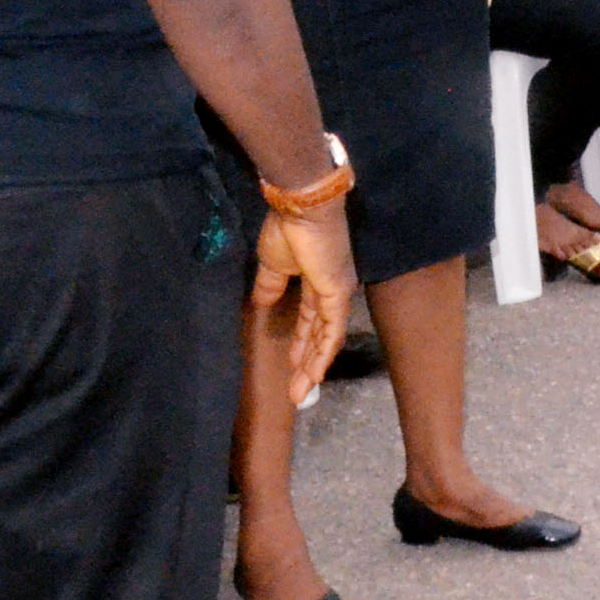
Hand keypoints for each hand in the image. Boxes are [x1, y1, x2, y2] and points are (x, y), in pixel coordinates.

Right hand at [252, 207, 357, 407]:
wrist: (301, 207)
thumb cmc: (287, 229)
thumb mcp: (272, 263)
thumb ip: (270, 285)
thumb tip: (260, 303)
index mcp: (317, 281)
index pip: (311, 320)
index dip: (301, 343)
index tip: (291, 366)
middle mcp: (332, 290)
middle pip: (320, 335)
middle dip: (307, 364)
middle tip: (296, 391)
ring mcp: (337, 292)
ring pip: (327, 338)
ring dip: (313, 366)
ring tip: (300, 391)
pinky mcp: (338, 293)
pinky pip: (332, 329)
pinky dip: (324, 352)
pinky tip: (314, 373)